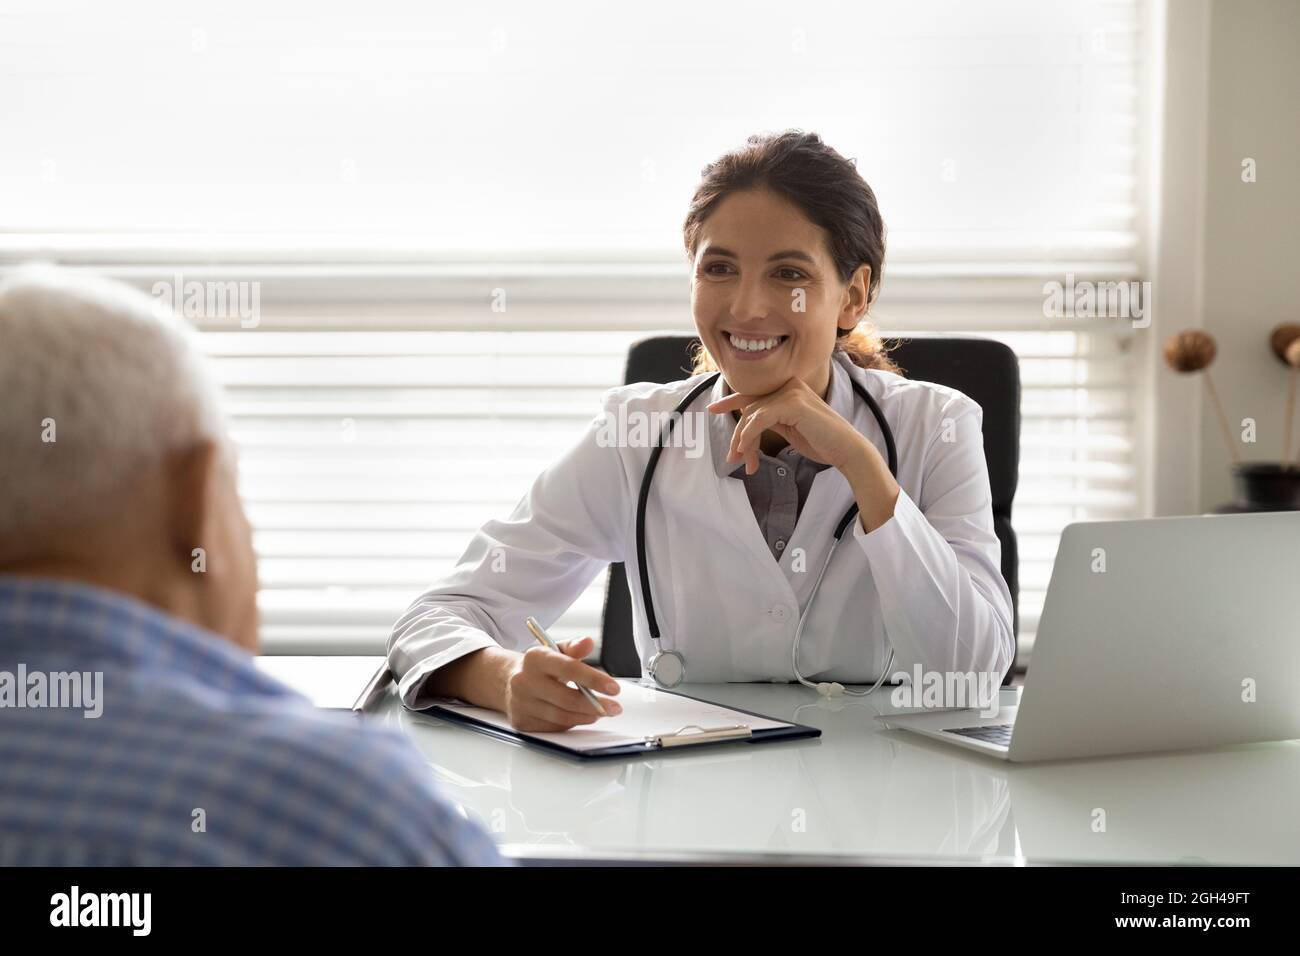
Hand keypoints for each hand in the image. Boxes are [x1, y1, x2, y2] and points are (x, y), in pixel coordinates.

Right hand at [503, 636, 622, 731]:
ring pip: (561, 716)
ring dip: (586, 716)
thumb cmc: (538, 666)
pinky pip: (553, 726)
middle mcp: (524, 681)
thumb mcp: (554, 650)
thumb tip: (588, 642)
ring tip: (601, 712)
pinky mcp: (521, 721)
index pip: (568, 668)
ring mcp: (521, 703)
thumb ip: (573, 647)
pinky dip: (571, 722)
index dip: (594, 679)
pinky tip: (580, 716)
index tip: (614, 688)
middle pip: (566, 698)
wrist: (506, 680)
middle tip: (614, 707)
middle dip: (595, 705)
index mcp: (535, 658)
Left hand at [707, 377, 875, 477]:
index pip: (754, 393)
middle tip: (733, 458)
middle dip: (739, 436)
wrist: (846, 450)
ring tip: (744, 462)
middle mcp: (790, 385)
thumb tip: (745, 428)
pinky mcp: (793, 404)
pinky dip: (750, 435)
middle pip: (750, 408)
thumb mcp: (790, 428)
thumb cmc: (821, 442)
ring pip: (753, 415)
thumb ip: (771, 421)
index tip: (712, 409)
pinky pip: (760, 418)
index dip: (731, 400)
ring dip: (743, 441)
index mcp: (789, 389)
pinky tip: (747, 450)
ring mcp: (792, 392)